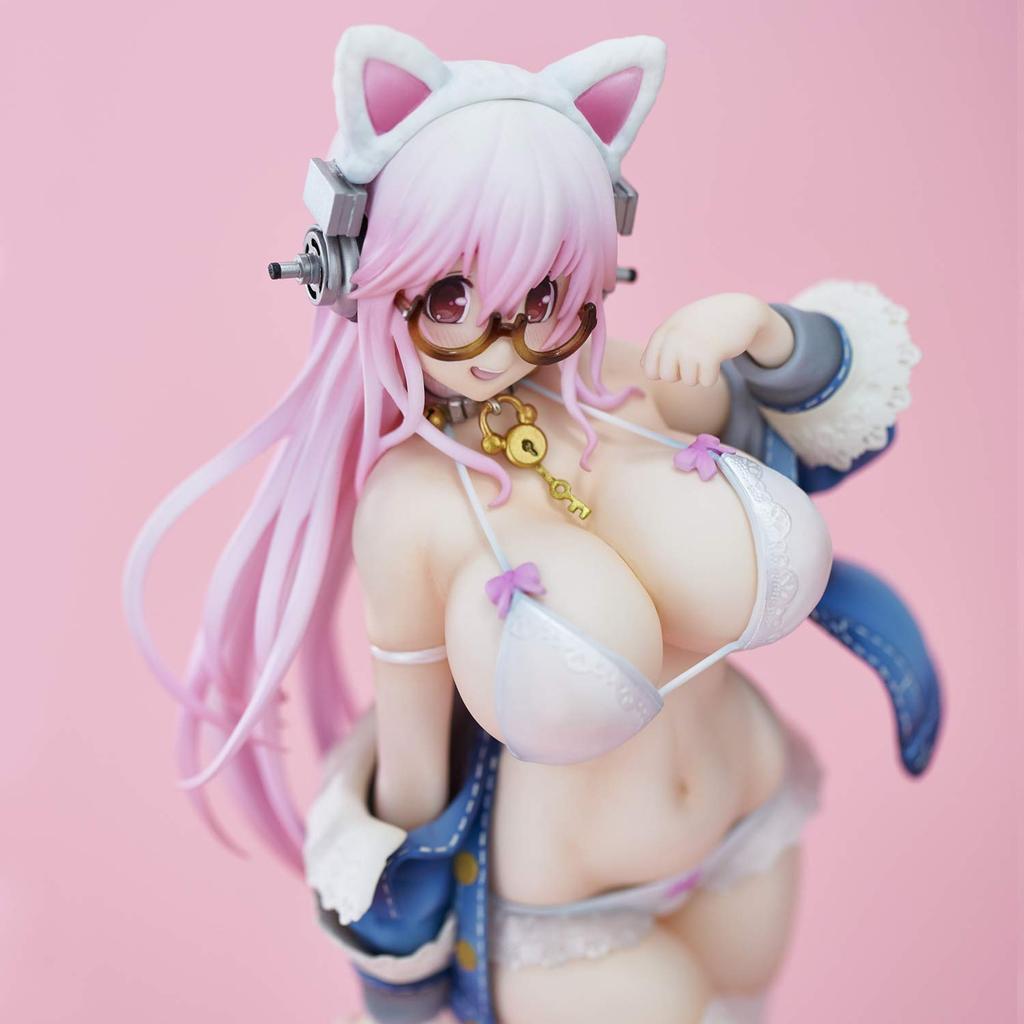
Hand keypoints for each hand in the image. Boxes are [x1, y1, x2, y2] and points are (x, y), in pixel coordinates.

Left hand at [641, 293, 793, 387]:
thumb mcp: (678, 327)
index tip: (676, 360)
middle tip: (694, 356)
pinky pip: (706, 382)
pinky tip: (718, 357)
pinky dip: (713, 375)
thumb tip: (644, 366)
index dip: (664, 371)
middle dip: (682, 373)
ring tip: (707, 352)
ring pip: (689, 381)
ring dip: (700, 373)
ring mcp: (691, 346)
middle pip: (668, 377)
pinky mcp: (710, 354)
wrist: (738, 310)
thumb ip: (660, 345)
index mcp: (663, 332)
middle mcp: (673, 338)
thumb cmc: (705, 322)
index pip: (649, 369)